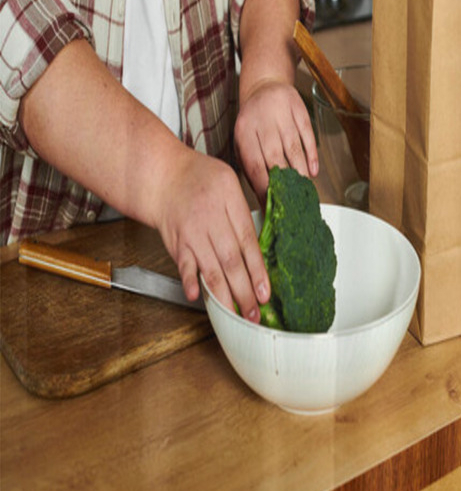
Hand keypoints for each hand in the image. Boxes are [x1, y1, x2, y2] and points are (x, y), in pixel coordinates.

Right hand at [154, 148, 269, 322]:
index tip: (265, 292)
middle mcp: (211, 218)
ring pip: (211, 268)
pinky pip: (184, 264)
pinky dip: (190, 280)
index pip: (249, 242)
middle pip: (232, 261)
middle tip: (254, 313)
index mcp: (230, 201)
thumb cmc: (201, 180)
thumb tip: (262, 251)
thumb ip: (244, 215)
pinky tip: (198, 296)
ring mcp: (192, 232)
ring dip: (224, 295)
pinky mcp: (176, 242)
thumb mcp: (230, 184)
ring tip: (236, 313)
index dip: (258, 271)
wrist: (164, 177)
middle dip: (244, 291)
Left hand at [234, 80, 318, 203]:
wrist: (265, 86)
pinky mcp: (299, 110)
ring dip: (300, 171)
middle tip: (290, 200)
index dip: (264, 187)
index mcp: (244, 132)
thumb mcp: (244, 140)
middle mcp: (263, 122)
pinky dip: (312, 155)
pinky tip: (313, 170)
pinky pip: (308, 135)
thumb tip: (264, 196)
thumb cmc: (254, 121)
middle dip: (284, 182)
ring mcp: (282, 115)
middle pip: (274, 157)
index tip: (271, 204)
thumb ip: (251, 166)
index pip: (254, 165)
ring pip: (293, 148)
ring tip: (304, 189)